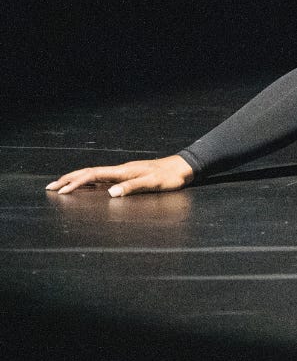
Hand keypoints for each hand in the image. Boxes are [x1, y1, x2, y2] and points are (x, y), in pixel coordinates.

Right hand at [46, 155, 194, 196]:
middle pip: (89, 173)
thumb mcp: (153, 183)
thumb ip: (132, 187)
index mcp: (123, 171)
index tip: (61, 191)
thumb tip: (110, 193)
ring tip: (61, 186)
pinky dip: (90, 182)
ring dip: (77, 180)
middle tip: (50, 187)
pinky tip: (86, 187)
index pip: (93, 175)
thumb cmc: (170, 176)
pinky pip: (103, 178)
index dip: (76, 183)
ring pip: (94, 175)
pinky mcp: (128, 175)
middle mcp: (121, 170)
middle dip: (69, 179)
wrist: (183, 167)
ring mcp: (124, 172)